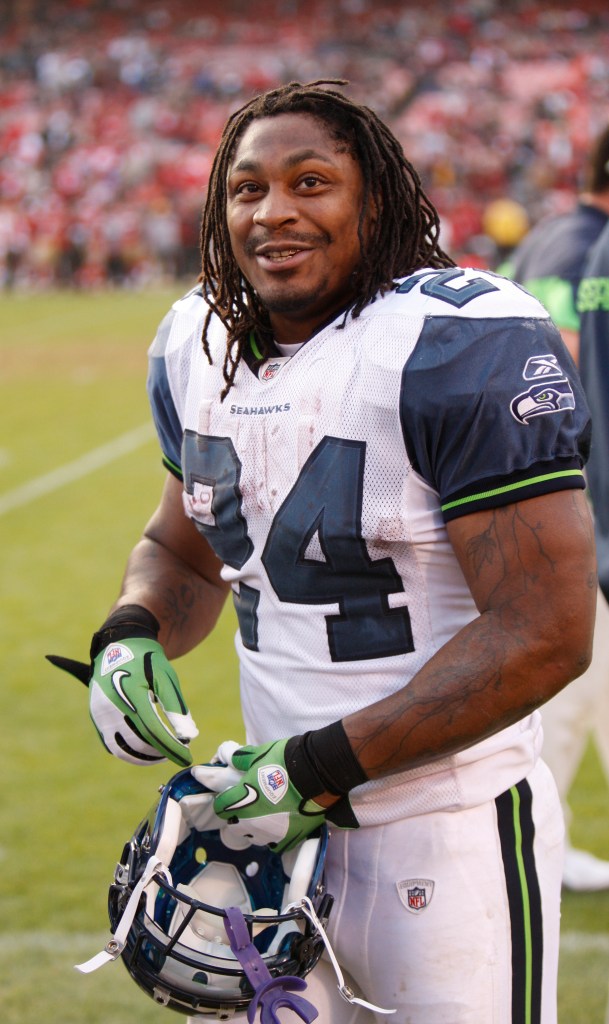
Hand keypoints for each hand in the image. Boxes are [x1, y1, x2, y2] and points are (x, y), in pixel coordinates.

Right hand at [46, 637, 197, 766]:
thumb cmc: (147, 660)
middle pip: (139, 742)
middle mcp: (112, 705)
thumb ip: (176, 706)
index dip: (171, 747)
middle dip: (161, 753)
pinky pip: (111, 743)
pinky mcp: (96, 717)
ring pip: (122, 748)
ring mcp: (100, 713)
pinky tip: (145, 751)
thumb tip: (190, 735)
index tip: (187, 757)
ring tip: (162, 755)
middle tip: (179, 753)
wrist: (119, 644)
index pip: (154, 730)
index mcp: (131, 693)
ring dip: (144, 757)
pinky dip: (127, 752)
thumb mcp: (165, 677)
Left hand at [211, 739, 357, 852]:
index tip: (233, 795)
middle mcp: (251, 822)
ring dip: (257, 829)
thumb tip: (231, 759)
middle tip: (250, 805)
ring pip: (255, 838)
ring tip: (267, 817)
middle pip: (235, 827)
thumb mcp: (258, 754)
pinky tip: (282, 826)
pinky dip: (277, 837)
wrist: (316, 774)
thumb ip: (240, 759)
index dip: (226, 800)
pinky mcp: (288, 840)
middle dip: (239, 817)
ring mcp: (270, 835)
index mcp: (240, 802)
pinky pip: (276, 845)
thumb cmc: (284, 762)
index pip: (221, 807)